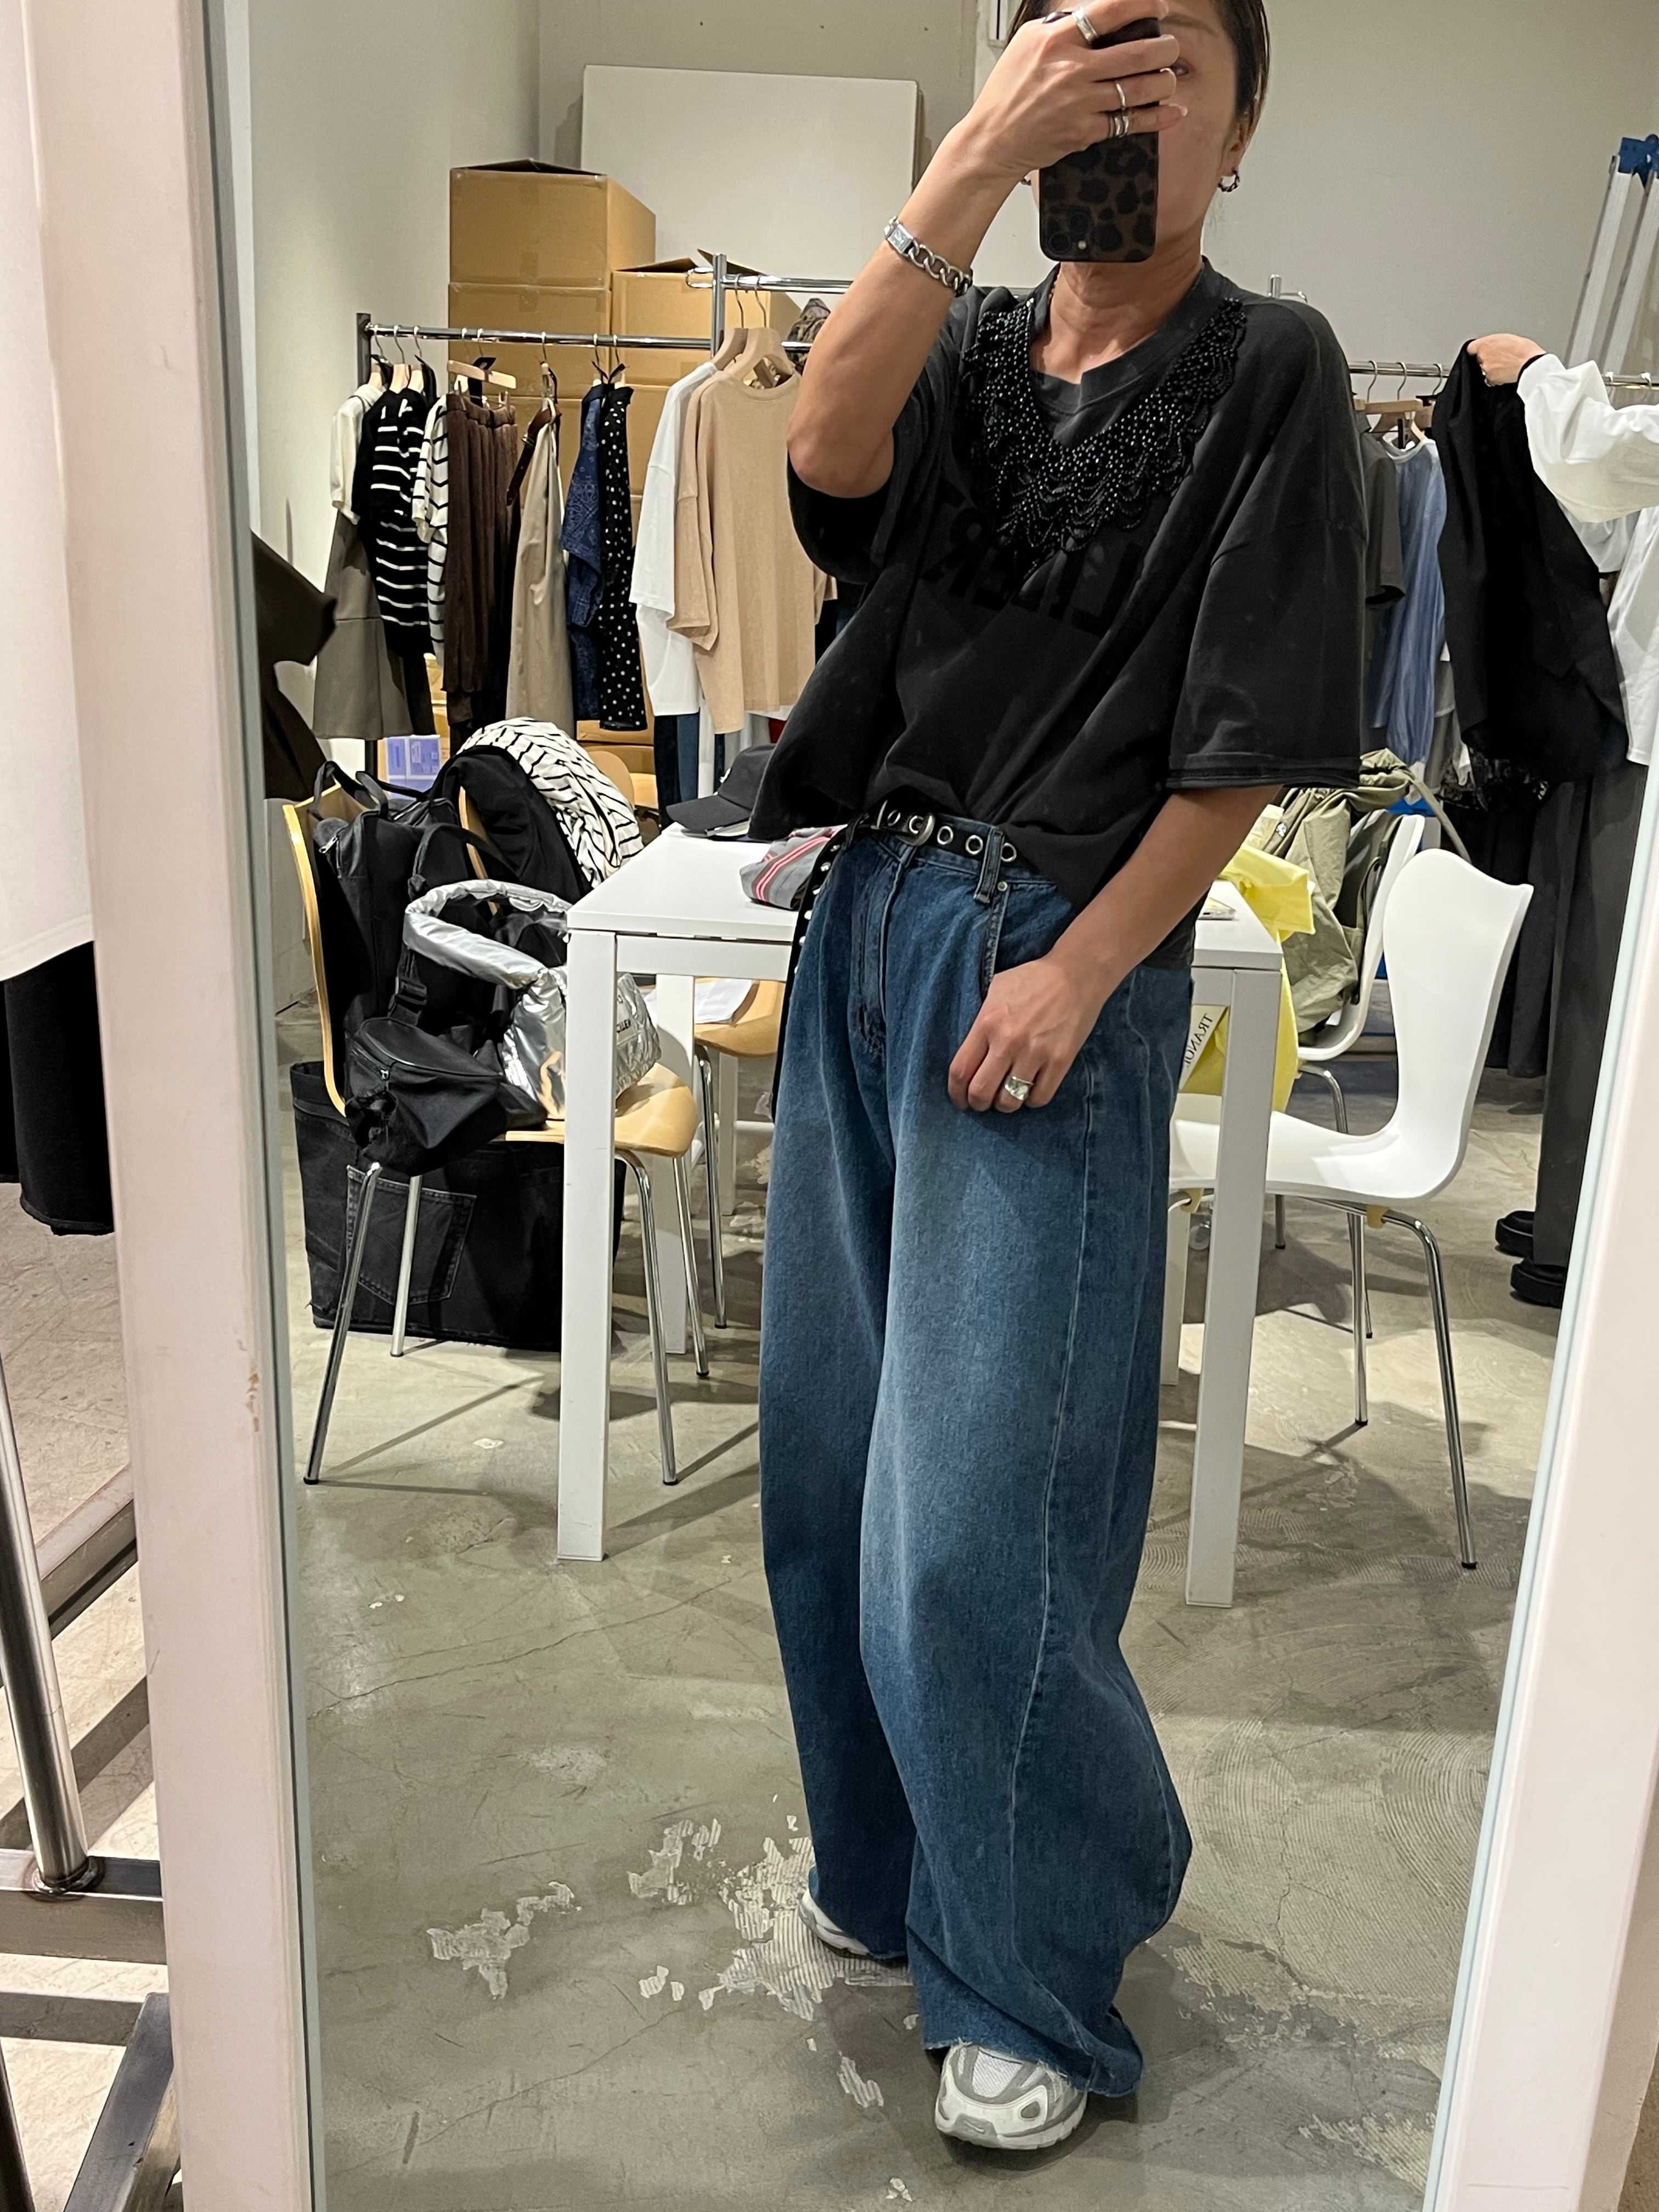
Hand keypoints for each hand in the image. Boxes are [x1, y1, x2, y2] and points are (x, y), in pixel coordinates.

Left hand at [949, 949, 1116, 1114]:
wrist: (1076, 975)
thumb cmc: (1032, 980)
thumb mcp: (995, 991)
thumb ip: (981, 1021)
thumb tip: (970, 1052)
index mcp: (987, 1023)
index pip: (960, 1070)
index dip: (956, 1092)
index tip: (959, 1098)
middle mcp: (1008, 1041)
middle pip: (980, 1091)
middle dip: (977, 1103)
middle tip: (981, 1102)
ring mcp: (1035, 1053)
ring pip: (1009, 1100)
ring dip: (1004, 1104)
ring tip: (1006, 1097)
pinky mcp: (1060, 1061)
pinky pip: (1039, 1098)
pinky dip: (1031, 1101)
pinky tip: (1030, 1090)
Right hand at [955, 0, 1186, 184]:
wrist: (991, 141)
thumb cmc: (1006, 94)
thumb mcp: (1027, 45)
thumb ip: (1061, 28)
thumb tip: (1095, 17)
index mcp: (1057, 40)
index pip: (1111, 11)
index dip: (1144, 5)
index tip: (1159, 7)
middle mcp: (1071, 69)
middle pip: (1136, 53)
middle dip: (1164, 48)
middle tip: (1170, 48)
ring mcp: (1079, 103)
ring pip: (1139, 88)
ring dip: (1164, 82)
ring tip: (1168, 78)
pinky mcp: (1084, 132)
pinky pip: (1130, 123)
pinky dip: (1157, 118)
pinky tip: (1172, 112)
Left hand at [1470, 334, 1545, 387]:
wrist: (1529, 364)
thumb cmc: (1523, 349)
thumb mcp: (1508, 338)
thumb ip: (1495, 342)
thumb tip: (1492, 345)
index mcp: (1486, 343)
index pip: (1471, 348)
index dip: (1477, 349)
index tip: (1480, 351)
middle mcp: (1483, 356)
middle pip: (1479, 358)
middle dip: (1487, 358)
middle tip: (1501, 357)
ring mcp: (1485, 368)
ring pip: (1485, 369)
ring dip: (1492, 368)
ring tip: (1506, 365)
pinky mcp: (1490, 379)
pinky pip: (1490, 378)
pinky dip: (1496, 376)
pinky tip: (1506, 372)